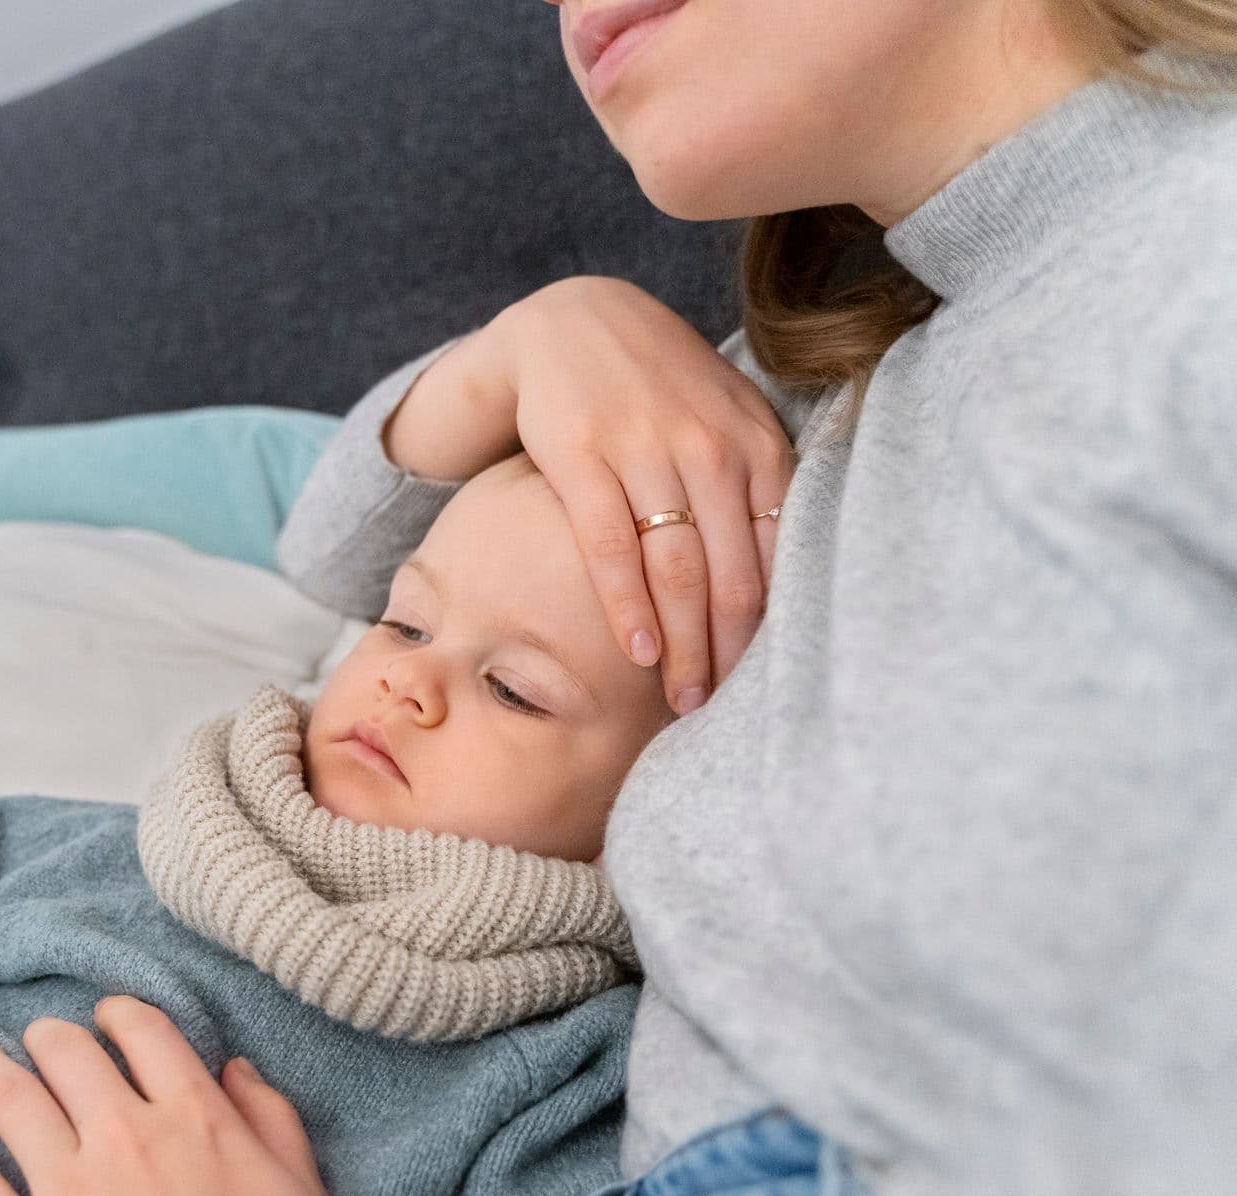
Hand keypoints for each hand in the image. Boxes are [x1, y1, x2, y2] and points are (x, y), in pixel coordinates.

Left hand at [0, 996, 348, 1195]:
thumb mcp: (304, 1190)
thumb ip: (270, 1119)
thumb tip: (235, 1068)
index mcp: (193, 1118)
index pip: (144, 1034)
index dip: (119, 1016)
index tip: (108, 1019)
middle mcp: (124, 1137)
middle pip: (67, 1054)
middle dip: (48, 1037)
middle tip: (38, 1039)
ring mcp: (69, 1193)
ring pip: (12, 1101)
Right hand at [392, 276, 795, 712]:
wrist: (571, 322)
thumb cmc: (656, 385)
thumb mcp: (724, 416)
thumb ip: (758, 483)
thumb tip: (790, 574)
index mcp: (755, 442)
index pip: (777, 554)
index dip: (772, 626)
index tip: (763, 682)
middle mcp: (708, 446)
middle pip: (730, 572)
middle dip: (726, 650)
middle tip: (718, 707)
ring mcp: (644, 449)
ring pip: (675, 567)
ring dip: (681, 642)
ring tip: (681, 695)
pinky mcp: (582, 455)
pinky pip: (609, 546)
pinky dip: (625, 604)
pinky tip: (637, 648)